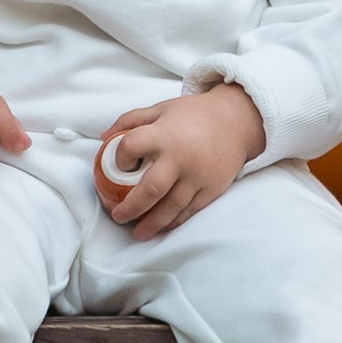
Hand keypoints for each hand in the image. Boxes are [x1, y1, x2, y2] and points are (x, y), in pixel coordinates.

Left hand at [103, 85, 264, 240]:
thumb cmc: (194, 114)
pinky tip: (161, 227)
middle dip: (131, 208)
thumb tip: (104, 137)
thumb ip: (131, 120)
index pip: (132, 146)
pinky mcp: (211, 189)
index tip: (118, 167)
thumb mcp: (161, 109)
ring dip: (151, 224)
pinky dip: (173, 222)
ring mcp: (197, 176)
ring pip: (170, 207)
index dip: (120, 158)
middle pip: (151, 189)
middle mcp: (180, 158)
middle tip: (118, 217)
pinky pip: (189, 211)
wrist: (236, 121)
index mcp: (165, 134)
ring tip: (137, 233)